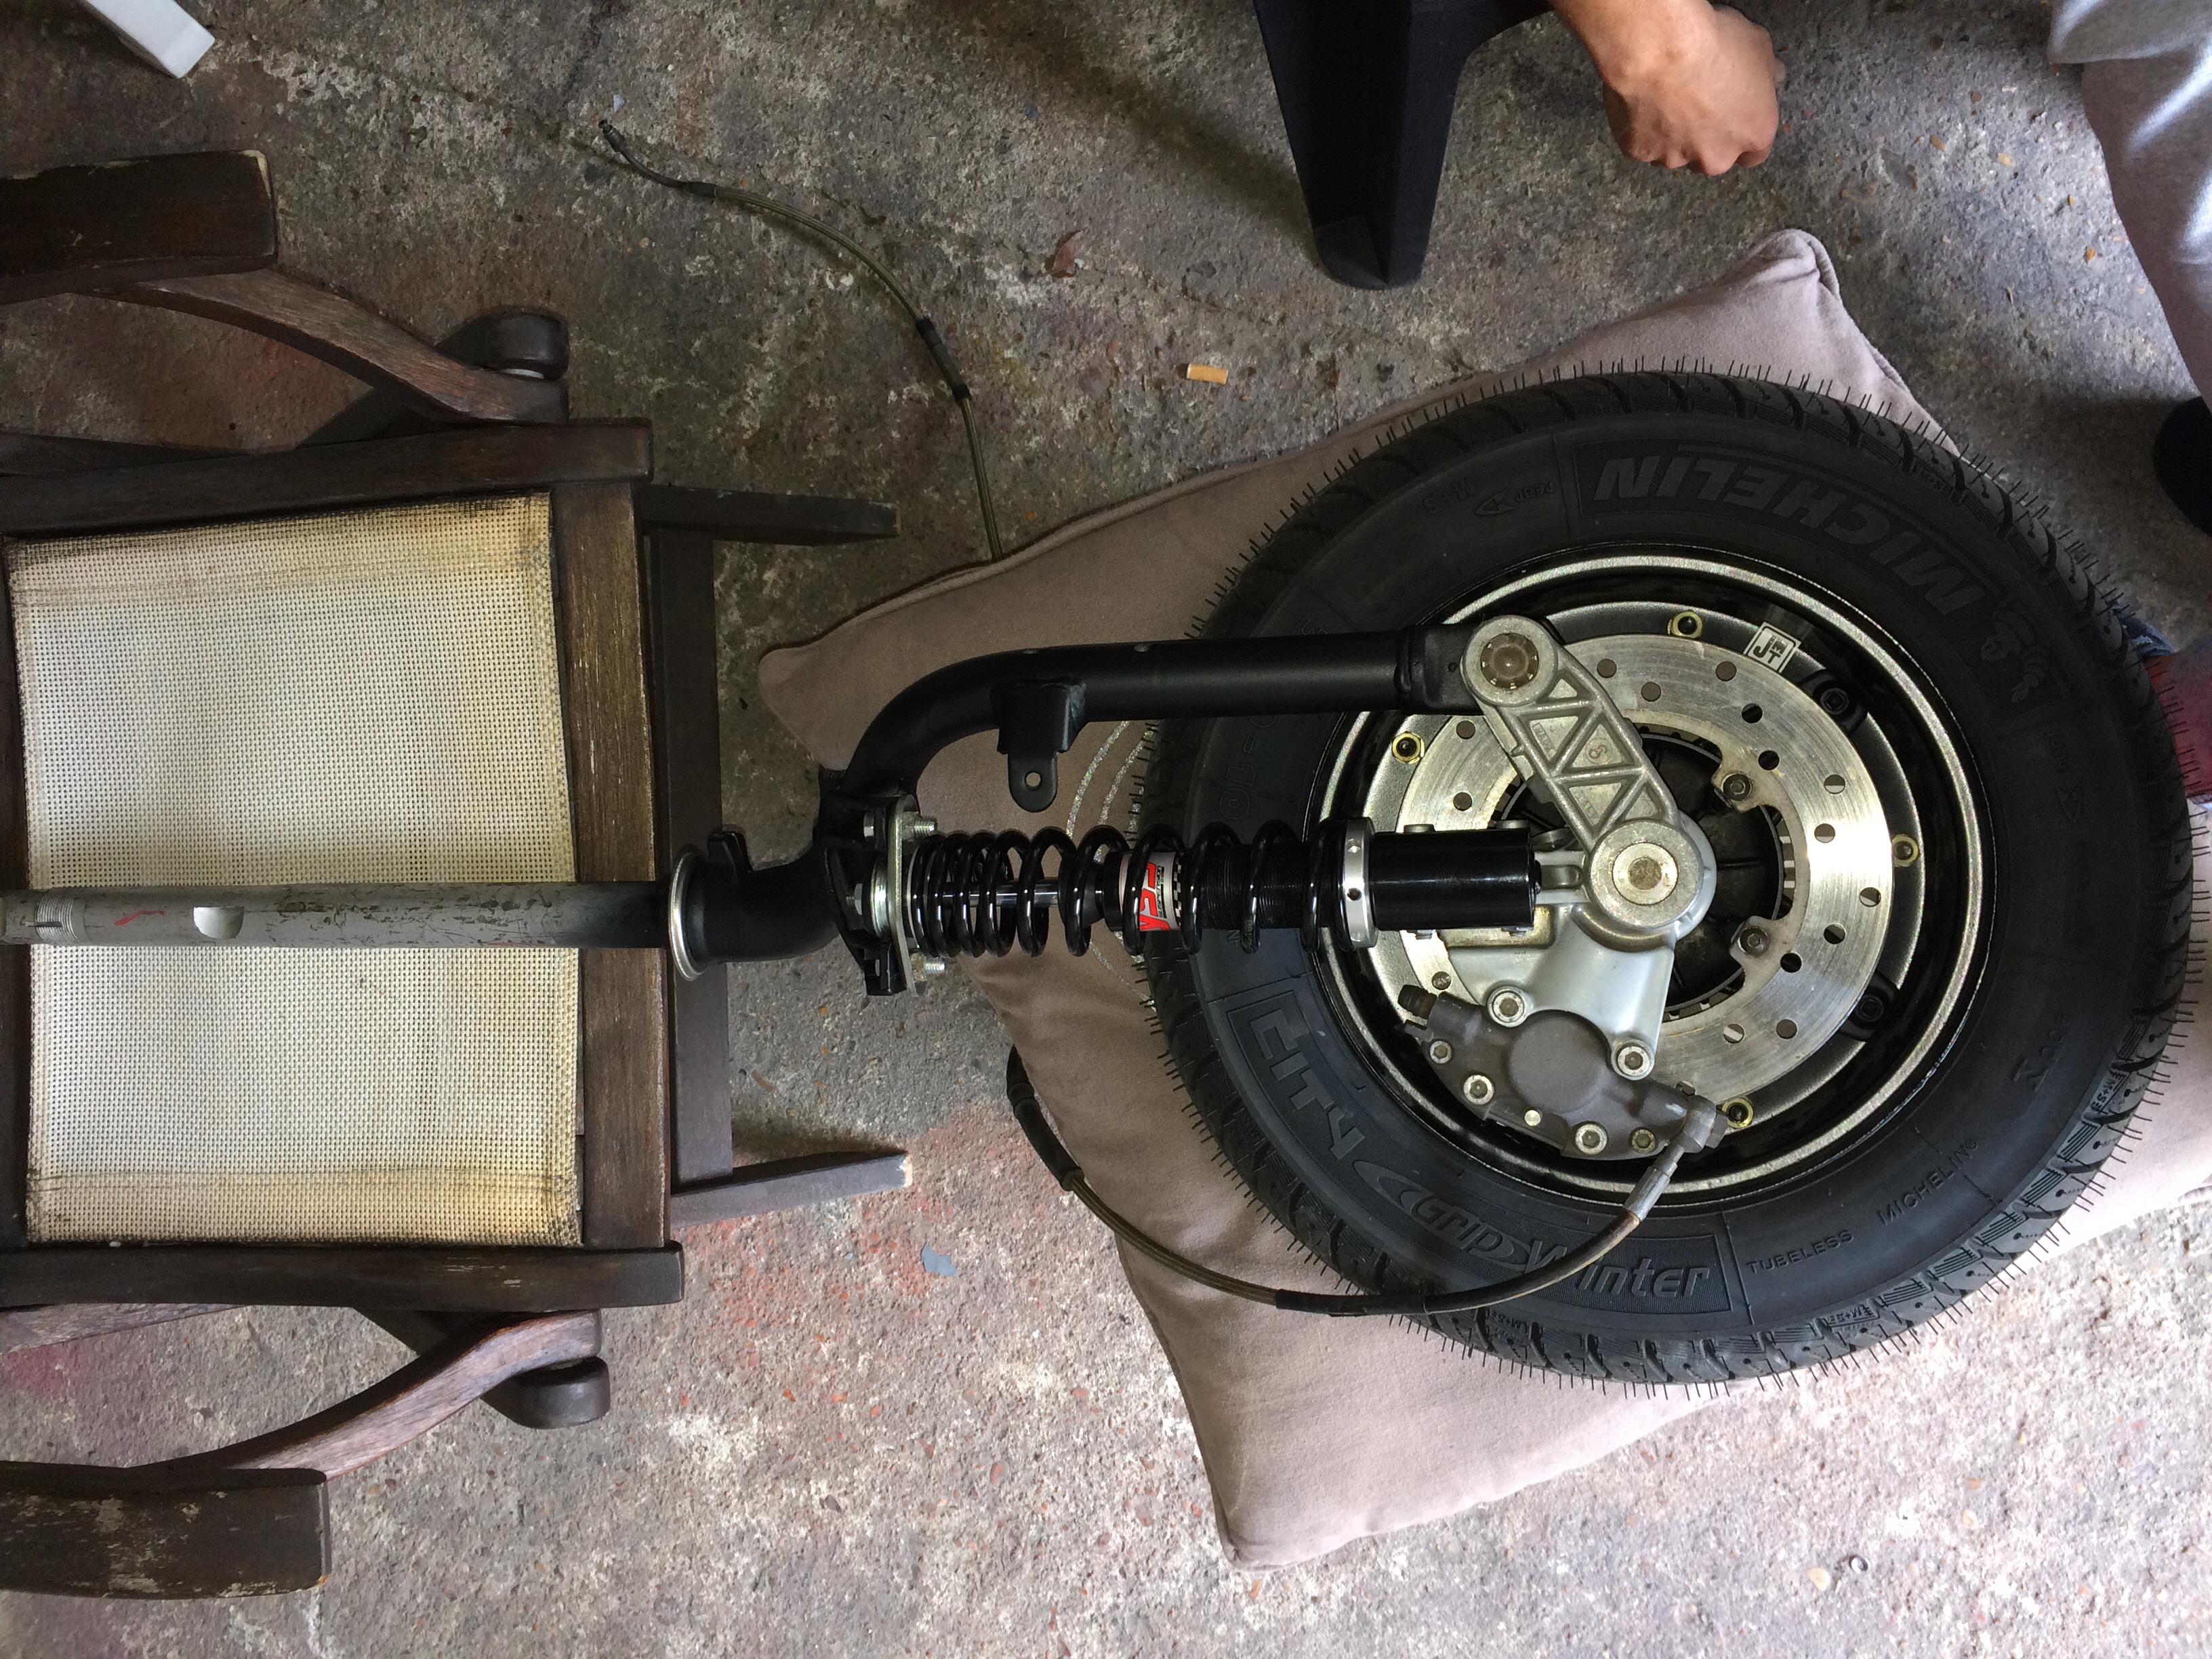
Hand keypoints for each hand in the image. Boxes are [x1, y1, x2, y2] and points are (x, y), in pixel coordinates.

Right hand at [1554, 1, 1783, 175]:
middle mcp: (1717, 157)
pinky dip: (1645, 129)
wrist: (1662, 49)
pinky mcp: (1641, 152)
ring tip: (1668, 102)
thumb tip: (1771, 76)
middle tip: (1699, 107)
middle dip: (1708, 139)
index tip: (1736, 121)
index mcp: (1753, 134)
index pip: (1755, 154)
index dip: (1744, 136)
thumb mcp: (1759, 47)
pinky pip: (1645, 144)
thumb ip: (1767, 73)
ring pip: (1677, 154)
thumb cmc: (1715, 45)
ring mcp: (1676, 158)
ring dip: (1676, 135)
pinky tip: (1646, 103)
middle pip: (1715, 159)